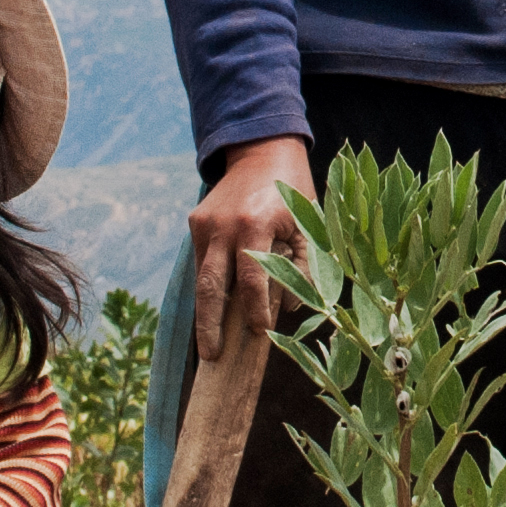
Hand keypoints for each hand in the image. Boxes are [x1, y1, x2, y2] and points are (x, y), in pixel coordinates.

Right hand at [189, 136, 317, 361]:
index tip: (260, 334)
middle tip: (211, 356)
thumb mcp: (309, 224)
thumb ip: (304, 266)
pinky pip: (201, 260)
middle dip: (209, 326)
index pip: (250, 281)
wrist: (262, 150)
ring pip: (201, 277)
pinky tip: (215, 307)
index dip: (254, 310)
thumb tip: (290, 308)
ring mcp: (205, 223)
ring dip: (205, 310)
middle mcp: (224, 225)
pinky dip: (209, 284)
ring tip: (210, 341)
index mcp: (255, 224)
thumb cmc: (293, 191)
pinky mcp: (196, 221)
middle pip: (211, 287)